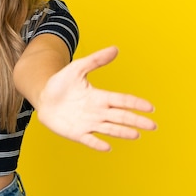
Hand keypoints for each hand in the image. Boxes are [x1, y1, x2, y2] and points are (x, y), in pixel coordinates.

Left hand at [36, 46, 156, 151]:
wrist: (43, 98)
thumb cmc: (61, 83)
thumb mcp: (77, 68)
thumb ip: (95, 60)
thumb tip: (115, 48)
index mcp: (100, 97)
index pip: (122, 100)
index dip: (135, 103)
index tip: (150, 107)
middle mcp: (97, 112)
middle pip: (121, 116)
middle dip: (136, 120)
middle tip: (153, 125)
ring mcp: (88, 123)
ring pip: (109, 129)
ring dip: (122, 132)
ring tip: (136, 135)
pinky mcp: (77, 133)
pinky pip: (89, 140)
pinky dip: (98, 143)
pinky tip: (107, 147)